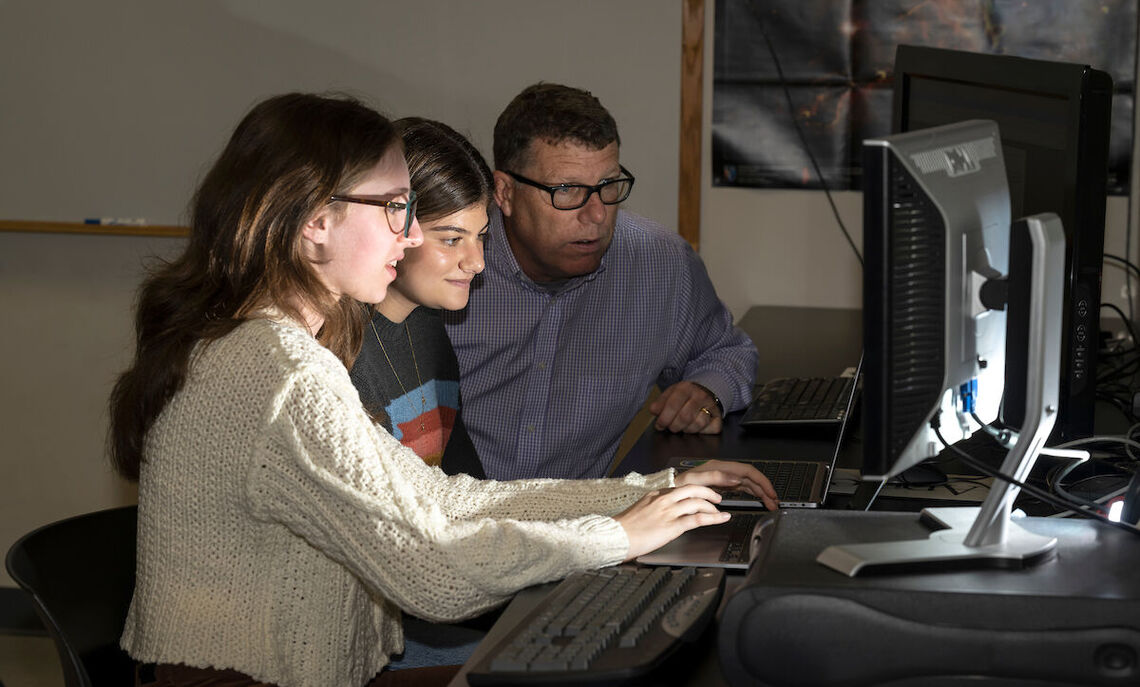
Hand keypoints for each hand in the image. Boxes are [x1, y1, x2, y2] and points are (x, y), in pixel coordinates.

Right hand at [613, 484, 729, 560]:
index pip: (680, 487)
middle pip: (693, 488)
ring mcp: (668, 511)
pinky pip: (698, 519)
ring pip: (698, 502)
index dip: (696, 490)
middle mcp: (663, 499)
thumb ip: (654, 508)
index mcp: (655, 494)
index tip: (702, 494)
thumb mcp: (640, 511)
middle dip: (708, 492)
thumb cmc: (624, 529)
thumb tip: (664, 513)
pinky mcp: (672, 526)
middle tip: (717, 498)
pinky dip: (714, 518)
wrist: (615, 537)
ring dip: (712, 507)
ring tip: (720, 512)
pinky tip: (721, 519)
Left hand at [648, 381, 721, 433]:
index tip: (659, 425)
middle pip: (685, 417)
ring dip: (686, 429)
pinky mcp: (718, 418)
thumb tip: (653, 410)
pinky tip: (694, 427)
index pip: (673, 404)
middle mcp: (701, 396)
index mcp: (686, 388)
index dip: (664, 418)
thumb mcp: (671, 393)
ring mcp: (712, 407)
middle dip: (673, 426)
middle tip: (670, 427)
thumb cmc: (685, 395)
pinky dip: (699, 432)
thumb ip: (660, 402)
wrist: (707, 391)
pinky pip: (708, 430)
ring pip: (697, 424)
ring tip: (681, 426)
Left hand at [674, 459, 779, 510]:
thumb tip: (736, 478)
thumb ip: (716, 477)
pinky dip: (754, 494)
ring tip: (770, 503)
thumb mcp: (695, 481)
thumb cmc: (680, 484)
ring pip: (750, 484)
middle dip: (765, 489)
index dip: (761, 481)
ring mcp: (726, 479)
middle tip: (774, 501)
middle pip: (752, 478)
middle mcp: (726, 471)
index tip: (769, 492)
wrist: (671, 489)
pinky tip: (759, 499)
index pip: (748, 472)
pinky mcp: (724, 486)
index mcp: (721, 467)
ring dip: (761, 493)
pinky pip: (744, 488)